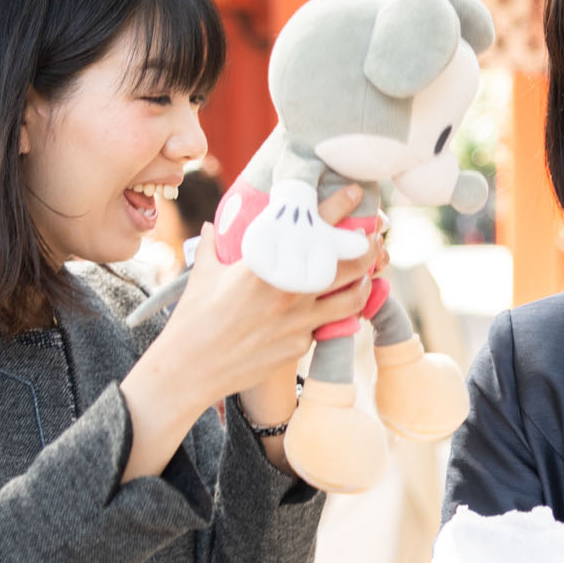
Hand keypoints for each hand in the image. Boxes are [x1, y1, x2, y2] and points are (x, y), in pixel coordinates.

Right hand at [120, 186, 379, 479]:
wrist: (191, 369)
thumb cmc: (193, 317)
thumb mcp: (204, 273)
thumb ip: (214, 244)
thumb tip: (214, 226)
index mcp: (266, 266)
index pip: (313, 229)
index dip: (340, 207)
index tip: (356, 193)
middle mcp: (289, 293)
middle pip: (350, 265)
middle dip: (368, 247)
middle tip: (372, 236)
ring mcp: (299, 322)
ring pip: (352, 298)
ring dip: (364, 282)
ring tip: (365, 271)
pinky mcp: (301, 346)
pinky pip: (328, 325)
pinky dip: (336, 313)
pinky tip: (335, 305)